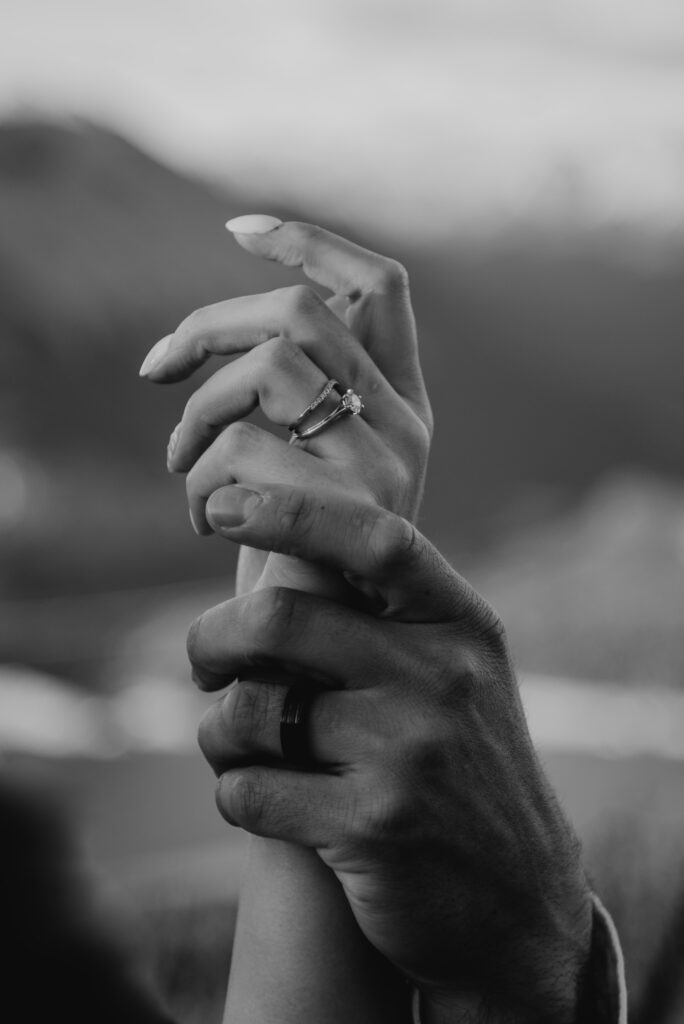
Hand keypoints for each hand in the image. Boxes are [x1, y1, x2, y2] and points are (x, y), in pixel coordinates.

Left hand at [139, 218, 431, 595]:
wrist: (329, 662)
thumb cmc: (296, 561)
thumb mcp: (297, 469)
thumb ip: (289, 400)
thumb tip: (211, 334)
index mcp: (399, 404)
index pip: (379, 287)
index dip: (309, 243)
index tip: (237, 231)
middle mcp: (405, 424)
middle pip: (302, 314)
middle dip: (207, 327)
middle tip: (156, 369)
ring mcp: (385, 465)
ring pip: (268, 368)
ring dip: (197, 412)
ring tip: (180, 463)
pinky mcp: (350, 511)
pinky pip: (241, 447)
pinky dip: (195, 479)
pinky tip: (200, 522)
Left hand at [192, 483, 592, 1023]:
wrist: (518, 899)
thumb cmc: (465, 768)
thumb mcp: (460, 674)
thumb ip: (391, 616)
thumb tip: (282, 546)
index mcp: (461, 626)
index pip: (373, 539)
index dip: (291, 511)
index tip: (225, 507)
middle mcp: (440, 678)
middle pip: (281, 621)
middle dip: (213, 638)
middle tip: (202, 660)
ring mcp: (408, 754)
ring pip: (248, 712)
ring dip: (216, 729)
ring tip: (234, 741)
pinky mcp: (371, 829)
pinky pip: (247, 791)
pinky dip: (233, 791)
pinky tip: (259, 798)